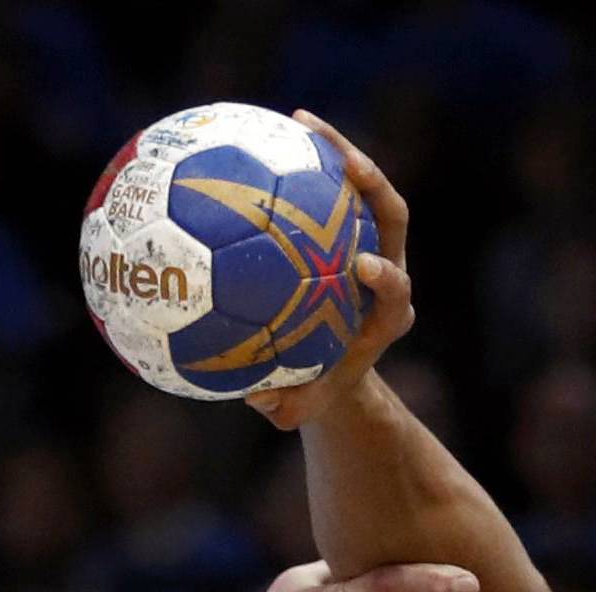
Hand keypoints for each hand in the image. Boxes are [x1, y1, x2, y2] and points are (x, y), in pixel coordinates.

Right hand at [246, 115, 412, 431]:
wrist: (333, 369)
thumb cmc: (315, 391)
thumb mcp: (298, 409)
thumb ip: (283, 408)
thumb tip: (255, 399)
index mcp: (387, 314)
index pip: (397, 288)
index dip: (385, 275)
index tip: (362, 267)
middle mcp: (388, 269)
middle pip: (392, 214)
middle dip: (374, 185)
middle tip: (346, 162)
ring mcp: (371, 241)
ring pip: (365, 187)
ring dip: (339, 151)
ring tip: (303, 122)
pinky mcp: (349, 225)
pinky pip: (329, 186)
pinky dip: (306, 161)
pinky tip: (268, 138)